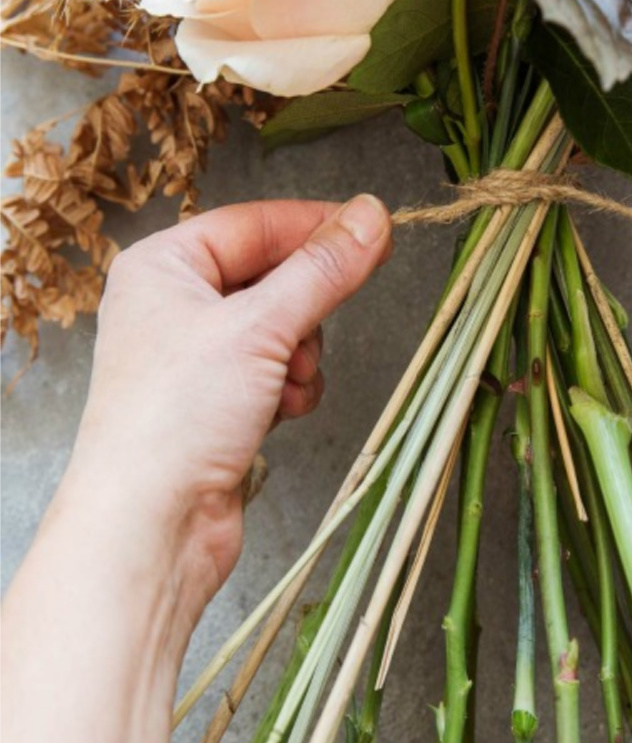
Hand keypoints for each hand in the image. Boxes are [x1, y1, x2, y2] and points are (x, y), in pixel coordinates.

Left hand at [65, 194, 391, 639]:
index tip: (373, 230)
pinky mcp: (215, 404)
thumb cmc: (174, 419)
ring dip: (300, 356)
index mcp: (162, 266)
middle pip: (272, 277)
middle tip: (308, 334)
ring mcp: (193, 357)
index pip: (255, 223)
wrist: (148, 528)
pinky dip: (290, 389)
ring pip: (282, 328)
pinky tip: (280, 412)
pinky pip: (275, 372)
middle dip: (304, 310)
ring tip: (284, 384)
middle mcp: (172, 305)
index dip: (315, 226)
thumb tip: (370, 215)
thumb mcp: (260, 327)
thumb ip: (323, 268)